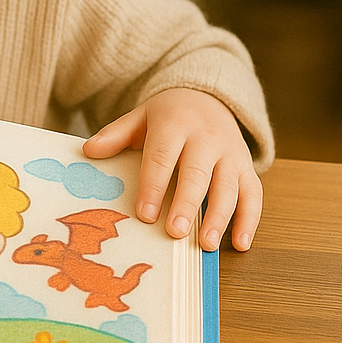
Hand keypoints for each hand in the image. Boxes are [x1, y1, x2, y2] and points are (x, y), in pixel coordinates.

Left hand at [80, 87, 261, 251]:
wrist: (208, 97)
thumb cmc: (169, 117)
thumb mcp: (140, 118)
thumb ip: (116, 135)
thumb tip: (88, 151)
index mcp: (175, 124)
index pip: (162, 157)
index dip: (153, 186)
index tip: (144, 214)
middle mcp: (207, 138)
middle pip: (197, 173)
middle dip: (186, 204)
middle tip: (175, 233)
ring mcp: (231, 153)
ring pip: (229, 186)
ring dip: (219, 217)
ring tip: (205, 245)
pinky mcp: (247, 167)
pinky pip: (253, 193)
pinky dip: (250, 219)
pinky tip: (240, 242)